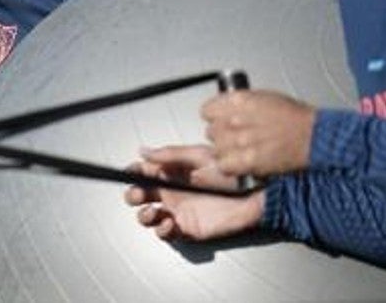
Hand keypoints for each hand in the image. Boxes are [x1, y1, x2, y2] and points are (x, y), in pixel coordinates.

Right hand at [124, 144, 264, 240]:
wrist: (254, 193)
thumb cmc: (230, 171)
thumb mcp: (198, 156)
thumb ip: (170, 154)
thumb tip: (142, 151)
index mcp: (169, 174)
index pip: (141, 173)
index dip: (132, 173)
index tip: (131, 173)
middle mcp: (169, 193)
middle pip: (138, 196)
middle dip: (132, 195)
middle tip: (139, 194)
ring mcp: (177, 212)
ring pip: (147, 217)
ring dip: (143, 216)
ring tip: (152, 212)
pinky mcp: (188, 229)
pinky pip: (166, 234)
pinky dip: (162, 231)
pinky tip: (168, 223)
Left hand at [202, 90, 314, 176]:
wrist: (315, 136)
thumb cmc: (295, 117)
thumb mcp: (262, 98)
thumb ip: (238, 103)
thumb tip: (224, 108)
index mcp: (238, 101)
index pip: (207, 111)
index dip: (214, 118)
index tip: (220, 121)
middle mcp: (236, 119)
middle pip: (211, 131)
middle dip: (221, 135)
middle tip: (236, 138)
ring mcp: (240, 141)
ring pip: (216, 150)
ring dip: (226, 152)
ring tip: (241, 151)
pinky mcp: (248, 160)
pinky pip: (224, 165)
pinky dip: (231, 166)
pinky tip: (241, 162)